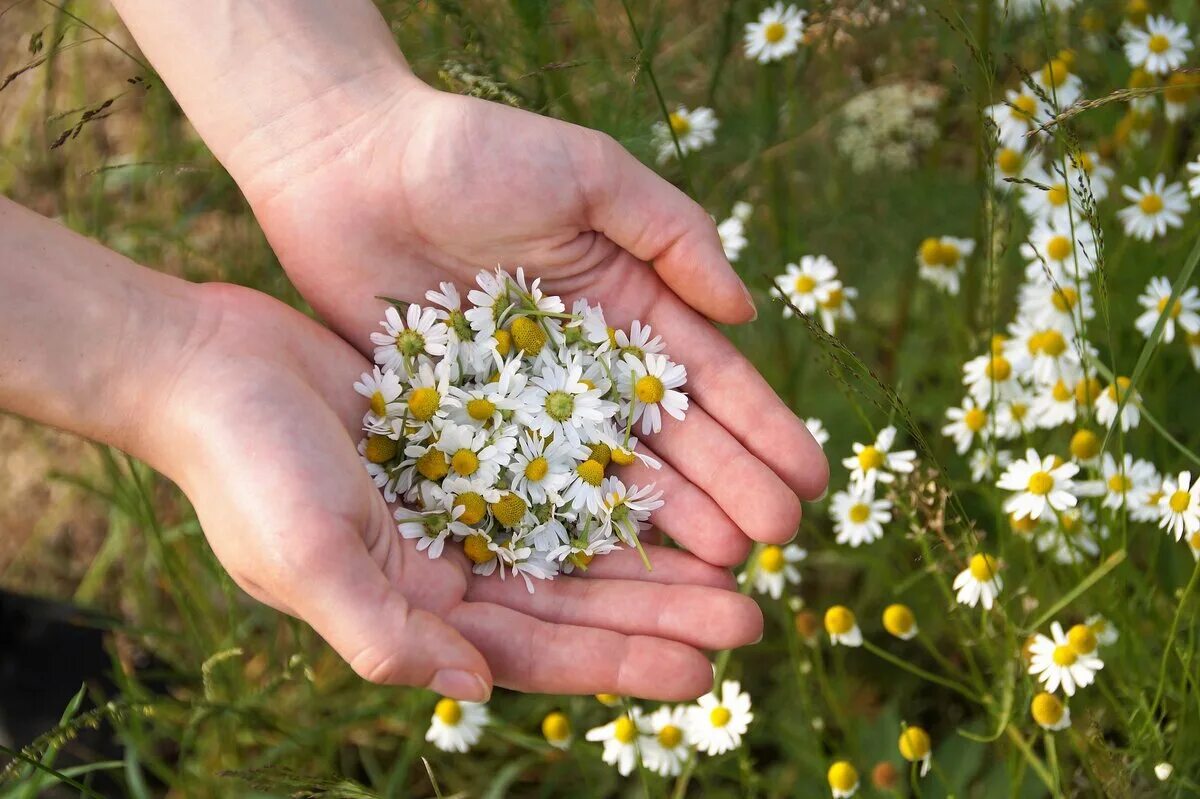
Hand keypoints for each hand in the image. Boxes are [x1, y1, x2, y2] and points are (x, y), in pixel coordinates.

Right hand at [166, 283, 763, 699]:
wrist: (206, 365)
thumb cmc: (245, 467)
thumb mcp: (306, 558)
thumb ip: (385, 634)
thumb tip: (474, 690)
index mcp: (416, 608)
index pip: (538, 651)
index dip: (621, 661)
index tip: (705, 668)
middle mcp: (447, 564)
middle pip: (576, 600)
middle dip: (661, 611)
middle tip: (752, 614)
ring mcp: (461, 499)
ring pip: (579, 536)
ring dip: (653, 551)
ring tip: (737, 557)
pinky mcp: (467, 436)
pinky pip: (557, 464)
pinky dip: (613, 477)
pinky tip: (670, 475)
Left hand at [229, 79, 828, 566]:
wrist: (347, 164)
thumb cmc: (472, 153)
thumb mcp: (590, 175)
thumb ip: (672, 233)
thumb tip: (747, 309)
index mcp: (625, 304)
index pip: (706, 378)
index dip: (761, 427)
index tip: (809, 476)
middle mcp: (584, 365)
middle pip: (668, 439)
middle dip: (727, 487)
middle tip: (775, 542)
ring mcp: (524, 403)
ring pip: (606, 474)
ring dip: (665, 519)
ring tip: (718, 566)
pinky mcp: (462, 426)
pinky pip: (522, 485)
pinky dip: (566, 525)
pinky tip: (611, 566)